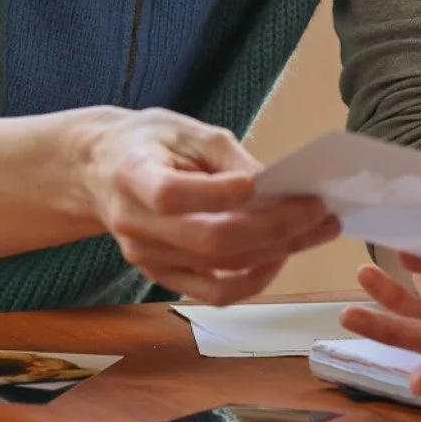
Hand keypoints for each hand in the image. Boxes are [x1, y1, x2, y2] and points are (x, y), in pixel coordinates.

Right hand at [79, 108, 339, 305]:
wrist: (99, 171)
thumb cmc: (149, 142)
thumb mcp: (185, 129)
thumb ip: (226, 158)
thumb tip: (274, 186)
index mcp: (133, 175)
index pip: (171, 195)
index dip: (218, 193)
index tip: (262, 183)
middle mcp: (135, 224)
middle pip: (210, 239)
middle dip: (276, 227)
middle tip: (321, 210)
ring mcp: (147, 256)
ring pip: (221, 268)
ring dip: (279, 251)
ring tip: (318, 228)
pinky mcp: (161, 275)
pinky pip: (214, 292)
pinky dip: (255, 278)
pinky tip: (283, 254)